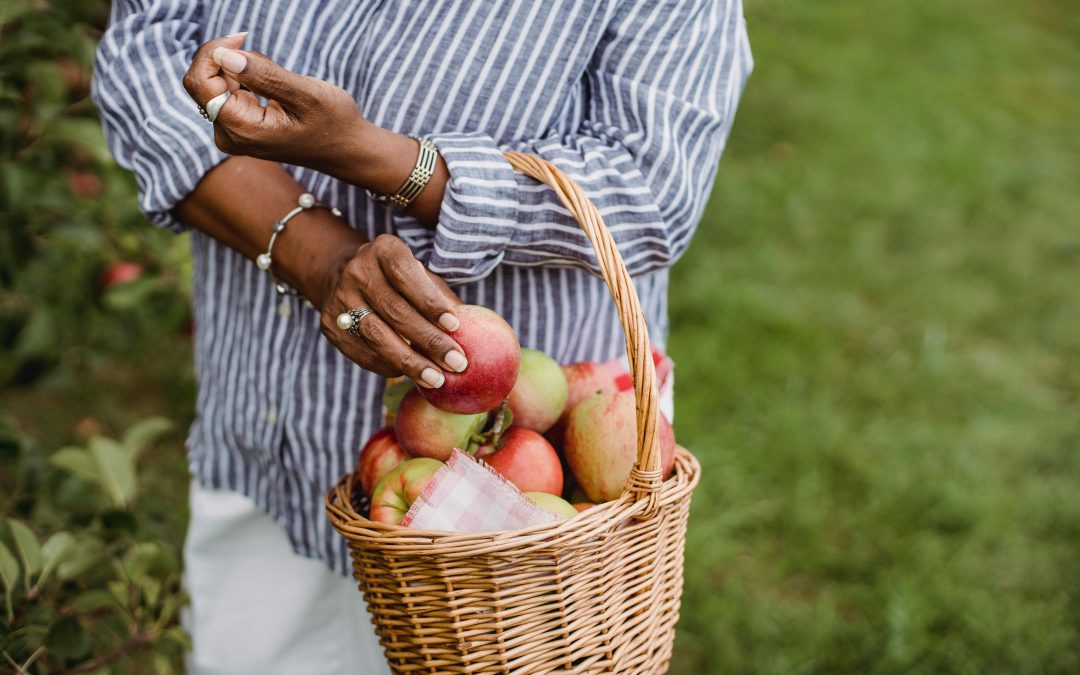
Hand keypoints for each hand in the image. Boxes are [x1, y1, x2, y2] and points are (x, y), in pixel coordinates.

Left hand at [181, 34, 367, 172]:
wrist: (347, 149)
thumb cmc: (333, 123)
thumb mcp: (306, 94)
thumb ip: (264, 75)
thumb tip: (223, 55)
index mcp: (242, 129)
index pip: (199, 82)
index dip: (213, 52)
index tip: (241, 38)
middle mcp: (229, 135)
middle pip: (204, 81)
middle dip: (231, 61)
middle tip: (269, 62)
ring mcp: (233, 133)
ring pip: (216, 83)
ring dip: (243, 71)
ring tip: (280, 82)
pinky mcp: (238, 127)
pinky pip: (227, 92)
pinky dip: (246, 80)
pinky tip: (274, 90)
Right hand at [319, 234, 468, 387]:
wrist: (342, 276)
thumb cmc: (397, 279)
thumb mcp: (419, 275)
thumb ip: (441, 297)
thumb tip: (470, 331)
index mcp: (384, 250)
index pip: (406, 275)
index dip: (430, 302)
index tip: (455, 326)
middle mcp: (357, 271)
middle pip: (395, 311)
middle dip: (429, 340)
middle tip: (456, 362)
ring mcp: (340, 299)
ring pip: (378, 336)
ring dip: (411, 362)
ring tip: (437, 379)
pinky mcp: (331, 326)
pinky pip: (364, 353)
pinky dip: (390, 367)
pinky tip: (411, 375)